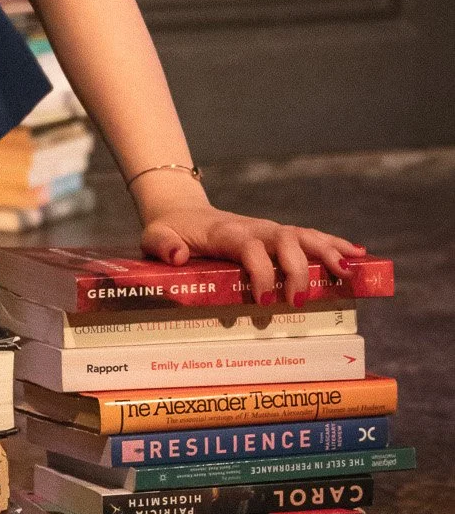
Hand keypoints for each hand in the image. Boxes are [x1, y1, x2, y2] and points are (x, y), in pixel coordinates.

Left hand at [140, 204, 367, 306]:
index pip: (251, 249)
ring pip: (304, 236)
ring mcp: (269, 230)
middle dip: (298, 269)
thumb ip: (162, 246)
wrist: (180, 212)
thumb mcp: (154, 238)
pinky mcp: (278, 235)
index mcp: (227, 233)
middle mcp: (254, 228)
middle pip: (286, 240)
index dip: (261, 273)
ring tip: (350, 273)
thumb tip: (176, 257)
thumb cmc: (169, 231)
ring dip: (328, 252)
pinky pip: (310, 236)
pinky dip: (334, 243)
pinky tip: (358, 255)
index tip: (263, 302)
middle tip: (299, 301)